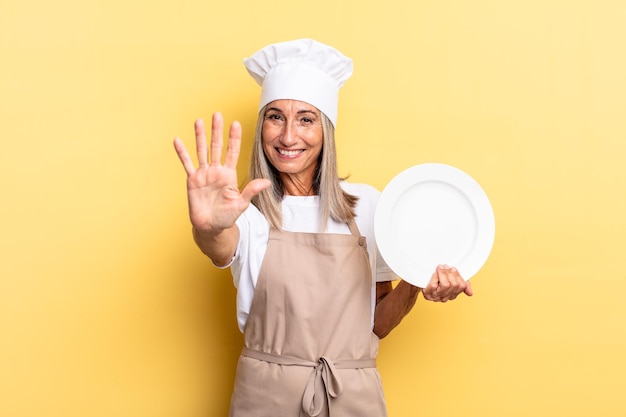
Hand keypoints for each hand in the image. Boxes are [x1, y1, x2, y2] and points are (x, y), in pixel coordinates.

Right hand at [173, 113, 270, 232]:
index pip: (232, 152)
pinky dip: (182, 153)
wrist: (211, 227)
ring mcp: (204, 174)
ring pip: (202, 151)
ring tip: (199, 121)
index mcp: (229, 175)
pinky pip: (186, 164)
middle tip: (218, 114)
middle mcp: (216, 171)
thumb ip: (251, 191)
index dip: (234, 138)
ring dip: (200, 136)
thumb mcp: (241, 204)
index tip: (236, 124)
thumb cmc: (227, 216)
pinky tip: (177, 140)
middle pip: (217, 146)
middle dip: (217, 130)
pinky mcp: (192, 180)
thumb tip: (266, 182)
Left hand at [421, 264, 472, 301]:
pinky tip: (434, 273)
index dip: (458, 275)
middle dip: (450, 273)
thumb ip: (462, 285)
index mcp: (452, 295)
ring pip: (445, 285)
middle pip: (454, 285)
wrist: (420, 281)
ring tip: (440, 267)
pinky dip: (435, 277)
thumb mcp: (451, 280)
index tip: (453, 268)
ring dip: (443, 273)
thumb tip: (471, 294)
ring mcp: (436, 297)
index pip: (461, 286)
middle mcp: (445, 298)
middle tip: (445, 266)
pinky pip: (434, 284)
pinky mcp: (428, 294)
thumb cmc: (436, 279)